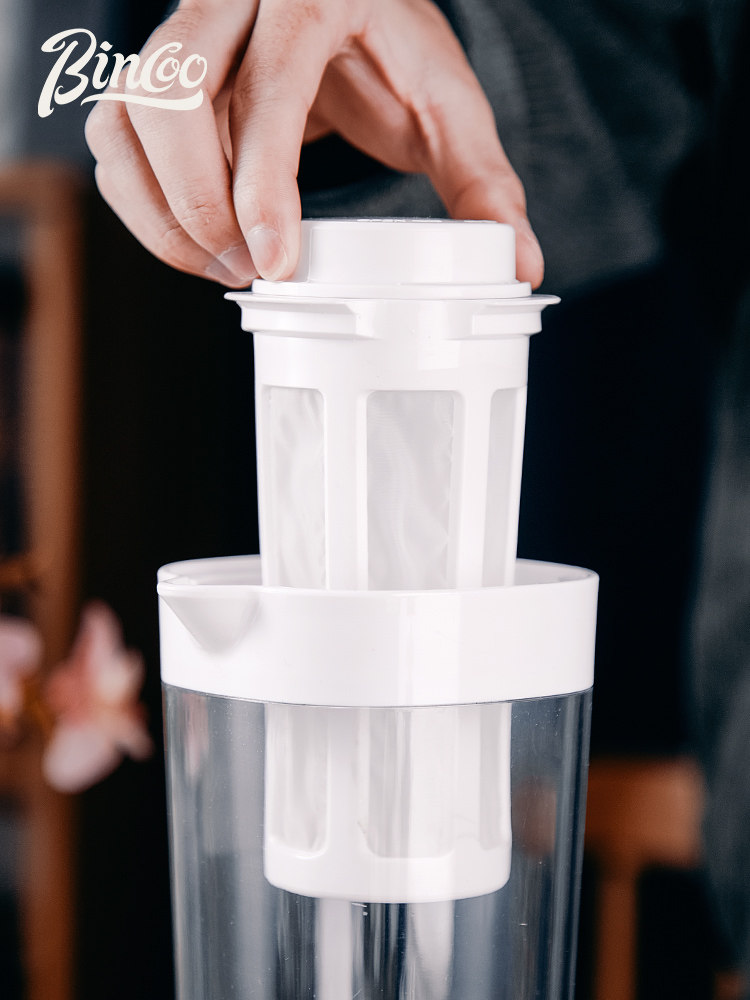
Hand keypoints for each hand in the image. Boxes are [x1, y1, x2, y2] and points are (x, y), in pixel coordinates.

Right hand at [85, 0, 543, 286]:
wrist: (352, 5)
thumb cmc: (396, 49)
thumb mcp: (449, 106)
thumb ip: (483, 182)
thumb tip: (517, 263)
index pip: (266, 84)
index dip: (261, 182)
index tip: (276, 263)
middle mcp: (232, 0)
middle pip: (168, 94)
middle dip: (198, 203)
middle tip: (251, 271)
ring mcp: (184, 33)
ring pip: (123, 118)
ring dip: (162, 211)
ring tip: (224, 267)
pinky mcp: (156, 73)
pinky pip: (113, 140)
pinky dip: (142, 205)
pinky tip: (195, 244)